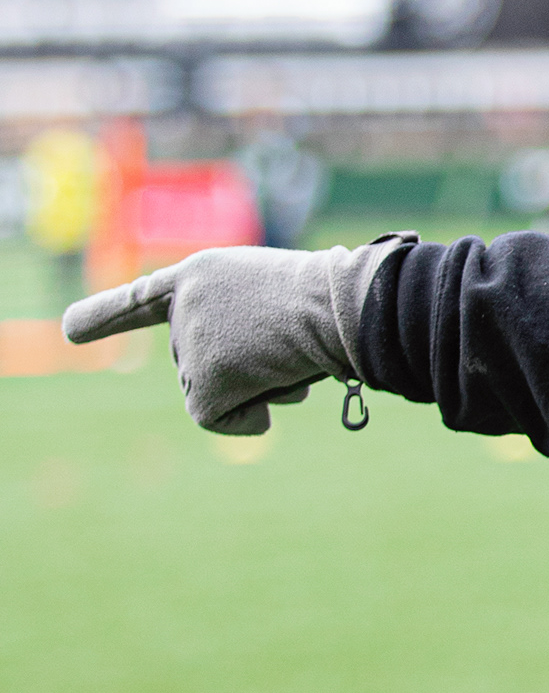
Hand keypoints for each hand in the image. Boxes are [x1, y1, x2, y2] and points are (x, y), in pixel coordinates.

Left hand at [63, 242, 397, 437]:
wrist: (337, 308)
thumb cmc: (328, 301)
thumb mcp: (275, 298)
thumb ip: (242, 331)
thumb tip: (251, 409)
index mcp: (199, 274)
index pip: (142, 299)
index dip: (104, 316)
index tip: (67, 331)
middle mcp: (182, 305)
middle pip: (198, 362)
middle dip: (242, 367)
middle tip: (283, 340)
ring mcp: (187, 342)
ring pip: (211, 390)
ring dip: (256, 385)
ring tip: (287, 351)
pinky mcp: (200, 381)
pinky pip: (216, 418)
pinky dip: (248, 416)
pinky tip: (277, 382)